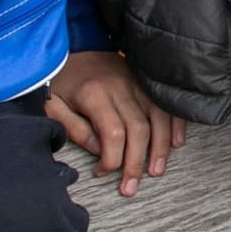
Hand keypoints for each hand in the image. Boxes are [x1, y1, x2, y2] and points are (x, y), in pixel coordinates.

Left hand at [45, 50, 184, 197]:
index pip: (113, 134)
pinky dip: (174, 124)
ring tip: (156, 171)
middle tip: (131, 187)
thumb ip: (74, 129)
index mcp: (95, 94)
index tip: (102, 172)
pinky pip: (167, 104)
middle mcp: (121, 88)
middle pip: (138, 129)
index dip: (112, 159)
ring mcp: (138, 83)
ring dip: (160, 148)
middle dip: (137, 162)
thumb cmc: (62, 78)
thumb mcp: (54, 105)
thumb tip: (99, 150)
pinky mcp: (147, 81)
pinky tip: (175, 143)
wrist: (75, 44)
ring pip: (157, 118)